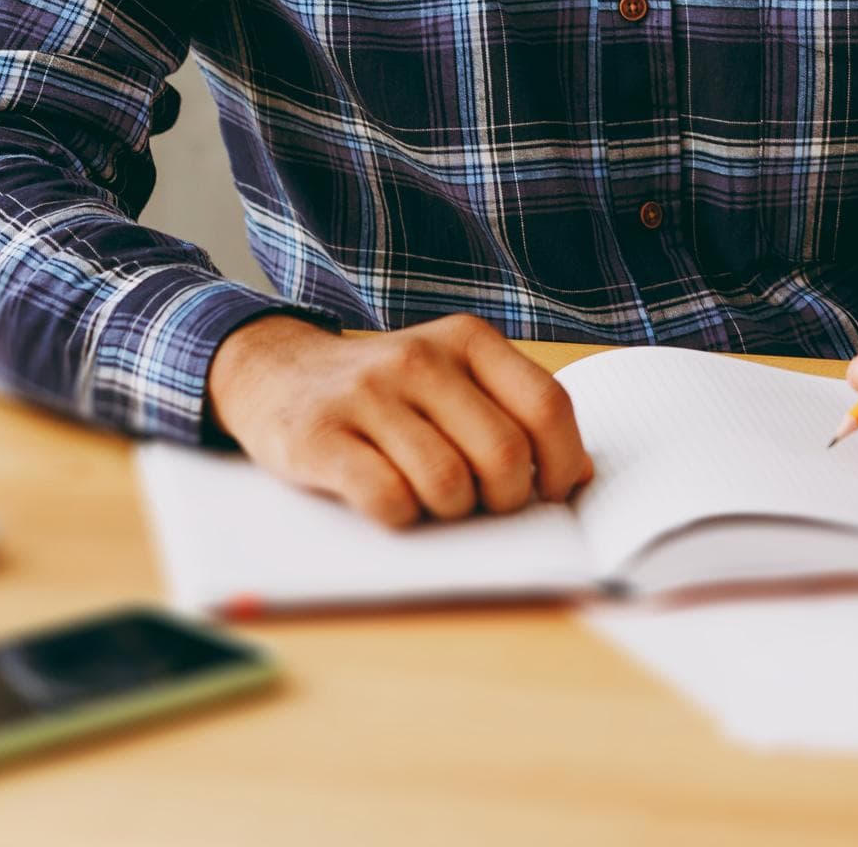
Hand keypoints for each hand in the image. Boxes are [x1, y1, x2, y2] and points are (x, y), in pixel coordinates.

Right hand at [204, 313, 593, 527]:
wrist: (277, 373)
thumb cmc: (385, 391)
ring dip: (449, 512)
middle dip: (503, 499)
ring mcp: (368, 395)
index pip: (547, 405)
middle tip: (481, 502)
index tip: (551, 492)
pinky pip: (388, 500)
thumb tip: (580, 476)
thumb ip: (513, 410)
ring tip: (431, 499)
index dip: (562, 463)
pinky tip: (390, 501)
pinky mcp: (321, 437)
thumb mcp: (452, 377)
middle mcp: (420, 358)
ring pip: (448, 485)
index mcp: (466, 340)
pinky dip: (400, 517)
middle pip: (503, 455)